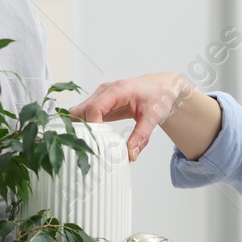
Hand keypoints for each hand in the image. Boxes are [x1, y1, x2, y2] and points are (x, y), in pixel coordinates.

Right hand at [70, 72, 200, 161]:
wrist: (162, 87)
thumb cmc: (158, 96)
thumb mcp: (153, 117)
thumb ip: (141, 136)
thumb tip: (130, 155)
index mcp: (117, 90)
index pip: (94, 107)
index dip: (91, 125)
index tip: (97, 141)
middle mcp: (105, 92)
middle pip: (80, 110)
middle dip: (81, 129)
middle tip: (90, 146)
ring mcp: (100, 97)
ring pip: (79, 113)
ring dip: (82, 129)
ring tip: (91, 144)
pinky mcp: (101, 104)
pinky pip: (85, 115)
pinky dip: (86, 127)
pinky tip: (93, 139)